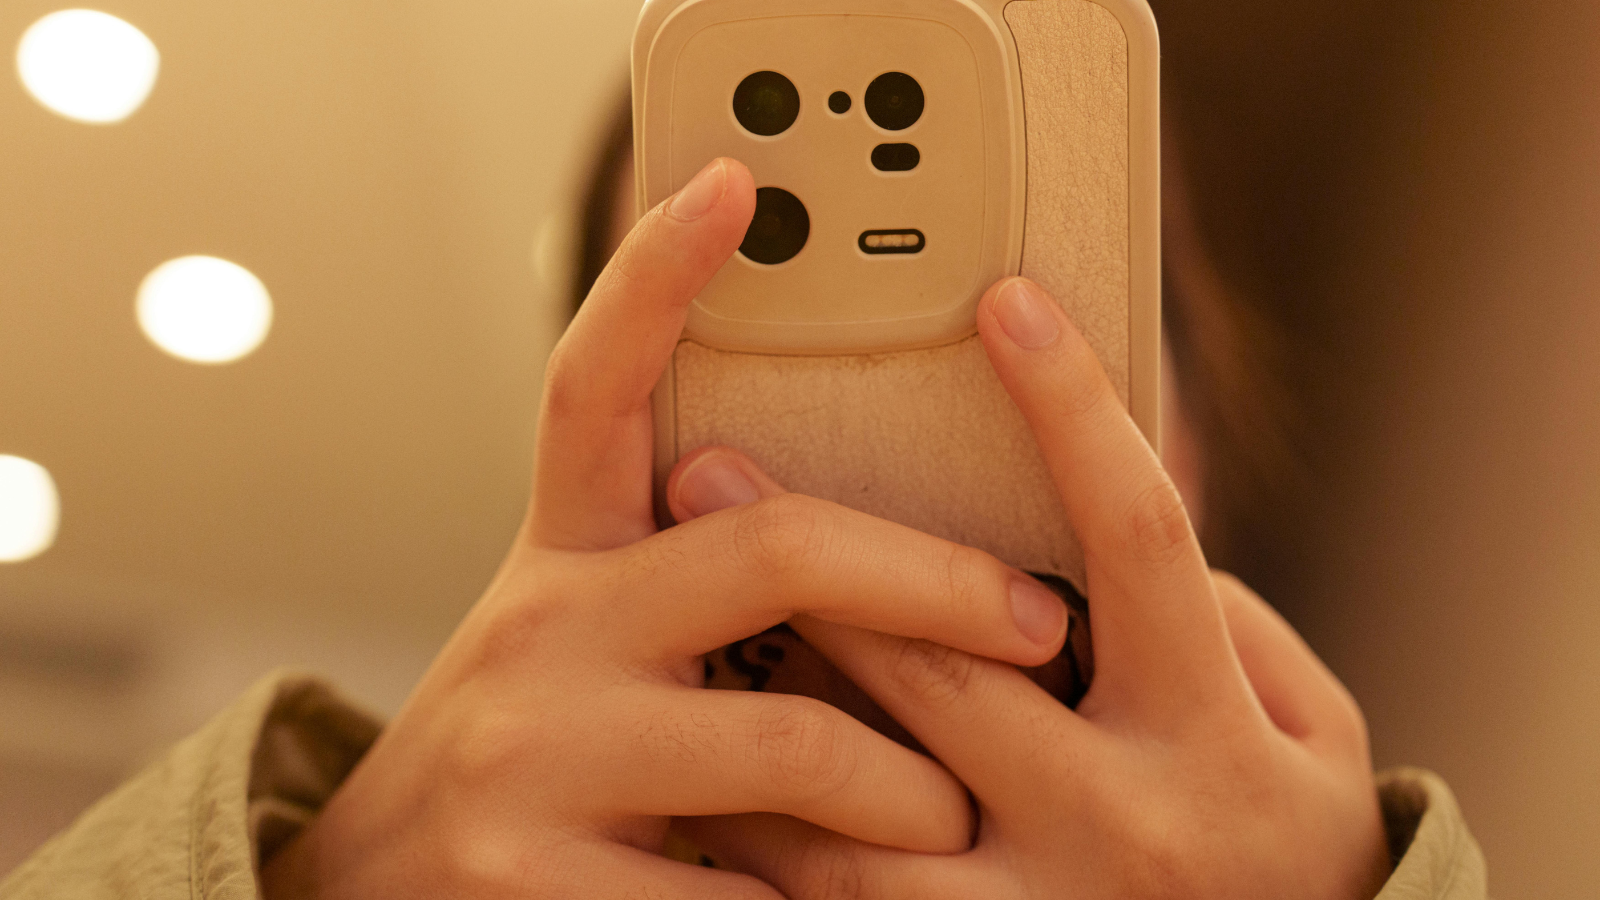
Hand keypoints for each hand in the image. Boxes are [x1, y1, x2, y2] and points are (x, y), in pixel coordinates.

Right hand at [259, 161, 1073, 899]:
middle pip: (771, 548)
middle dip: (934, 583)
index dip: (654, 276)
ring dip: (911, 788)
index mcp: (559, 556)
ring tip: (952, 818)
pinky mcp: (537, 882)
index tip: (735, 187)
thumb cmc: (539, 753)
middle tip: (1039, 620)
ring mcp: (535, 755)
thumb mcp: (589, 643)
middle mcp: (541, 629)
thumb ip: (691, 589)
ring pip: (794, 742)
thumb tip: (882, 570)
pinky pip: (749, 893)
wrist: (369, 895)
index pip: (593, 387)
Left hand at [670, 277, 1392, 899]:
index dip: (1074, 414)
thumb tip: (1091, 525)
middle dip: (822, 565)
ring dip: (765, 720)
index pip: (1140, 540)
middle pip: (950, 672)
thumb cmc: (1296, 846)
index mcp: (1212, 732)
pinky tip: (718, 798)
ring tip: (683, 647)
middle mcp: (1125, 823)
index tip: (1005, 307)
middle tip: (708, 473)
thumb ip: (1219, 621)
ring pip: (865, 818)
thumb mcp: (1310, 729)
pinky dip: (776, 854)